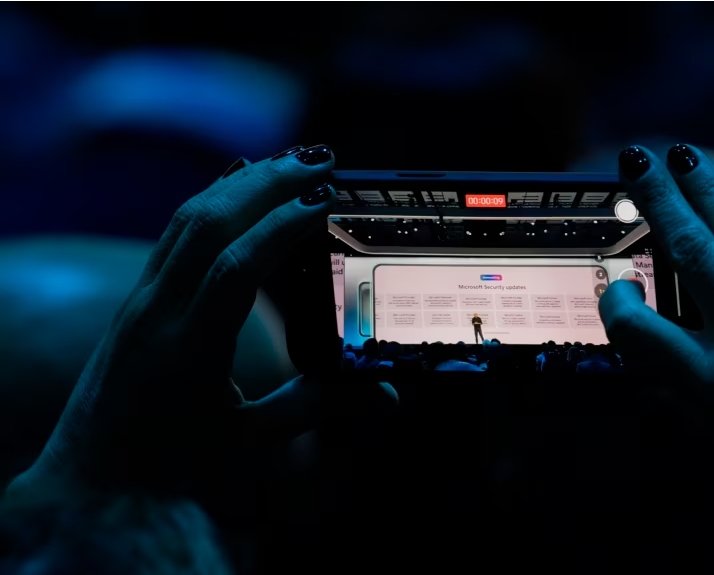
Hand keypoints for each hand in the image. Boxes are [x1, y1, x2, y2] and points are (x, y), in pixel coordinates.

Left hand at [10, 145, 376, 493]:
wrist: (92, 482)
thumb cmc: (170, 467)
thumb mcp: (250, 440)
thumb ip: (318, 407)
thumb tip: (388, 396)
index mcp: (188, 350)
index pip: (235, 268)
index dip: (282, 226)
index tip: (325, 200)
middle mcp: (156, 314)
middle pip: (207, 224)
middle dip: (266, 182)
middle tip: (320, 159)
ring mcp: (140, 301)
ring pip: (186, 219)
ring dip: (239, 182)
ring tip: (289, 160)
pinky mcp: (136, 299)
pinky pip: (173, 233)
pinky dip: (211, 200)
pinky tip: (238, 184)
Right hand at [599, 145, 713, 489]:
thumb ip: (692, 395)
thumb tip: (657, 363)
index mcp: (712, 385)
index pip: (636, 328)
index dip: (618, 301)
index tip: (622, 284)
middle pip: (688, 250)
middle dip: (657, 199)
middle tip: (637, 161)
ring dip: (706, 187)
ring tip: (683, 156)